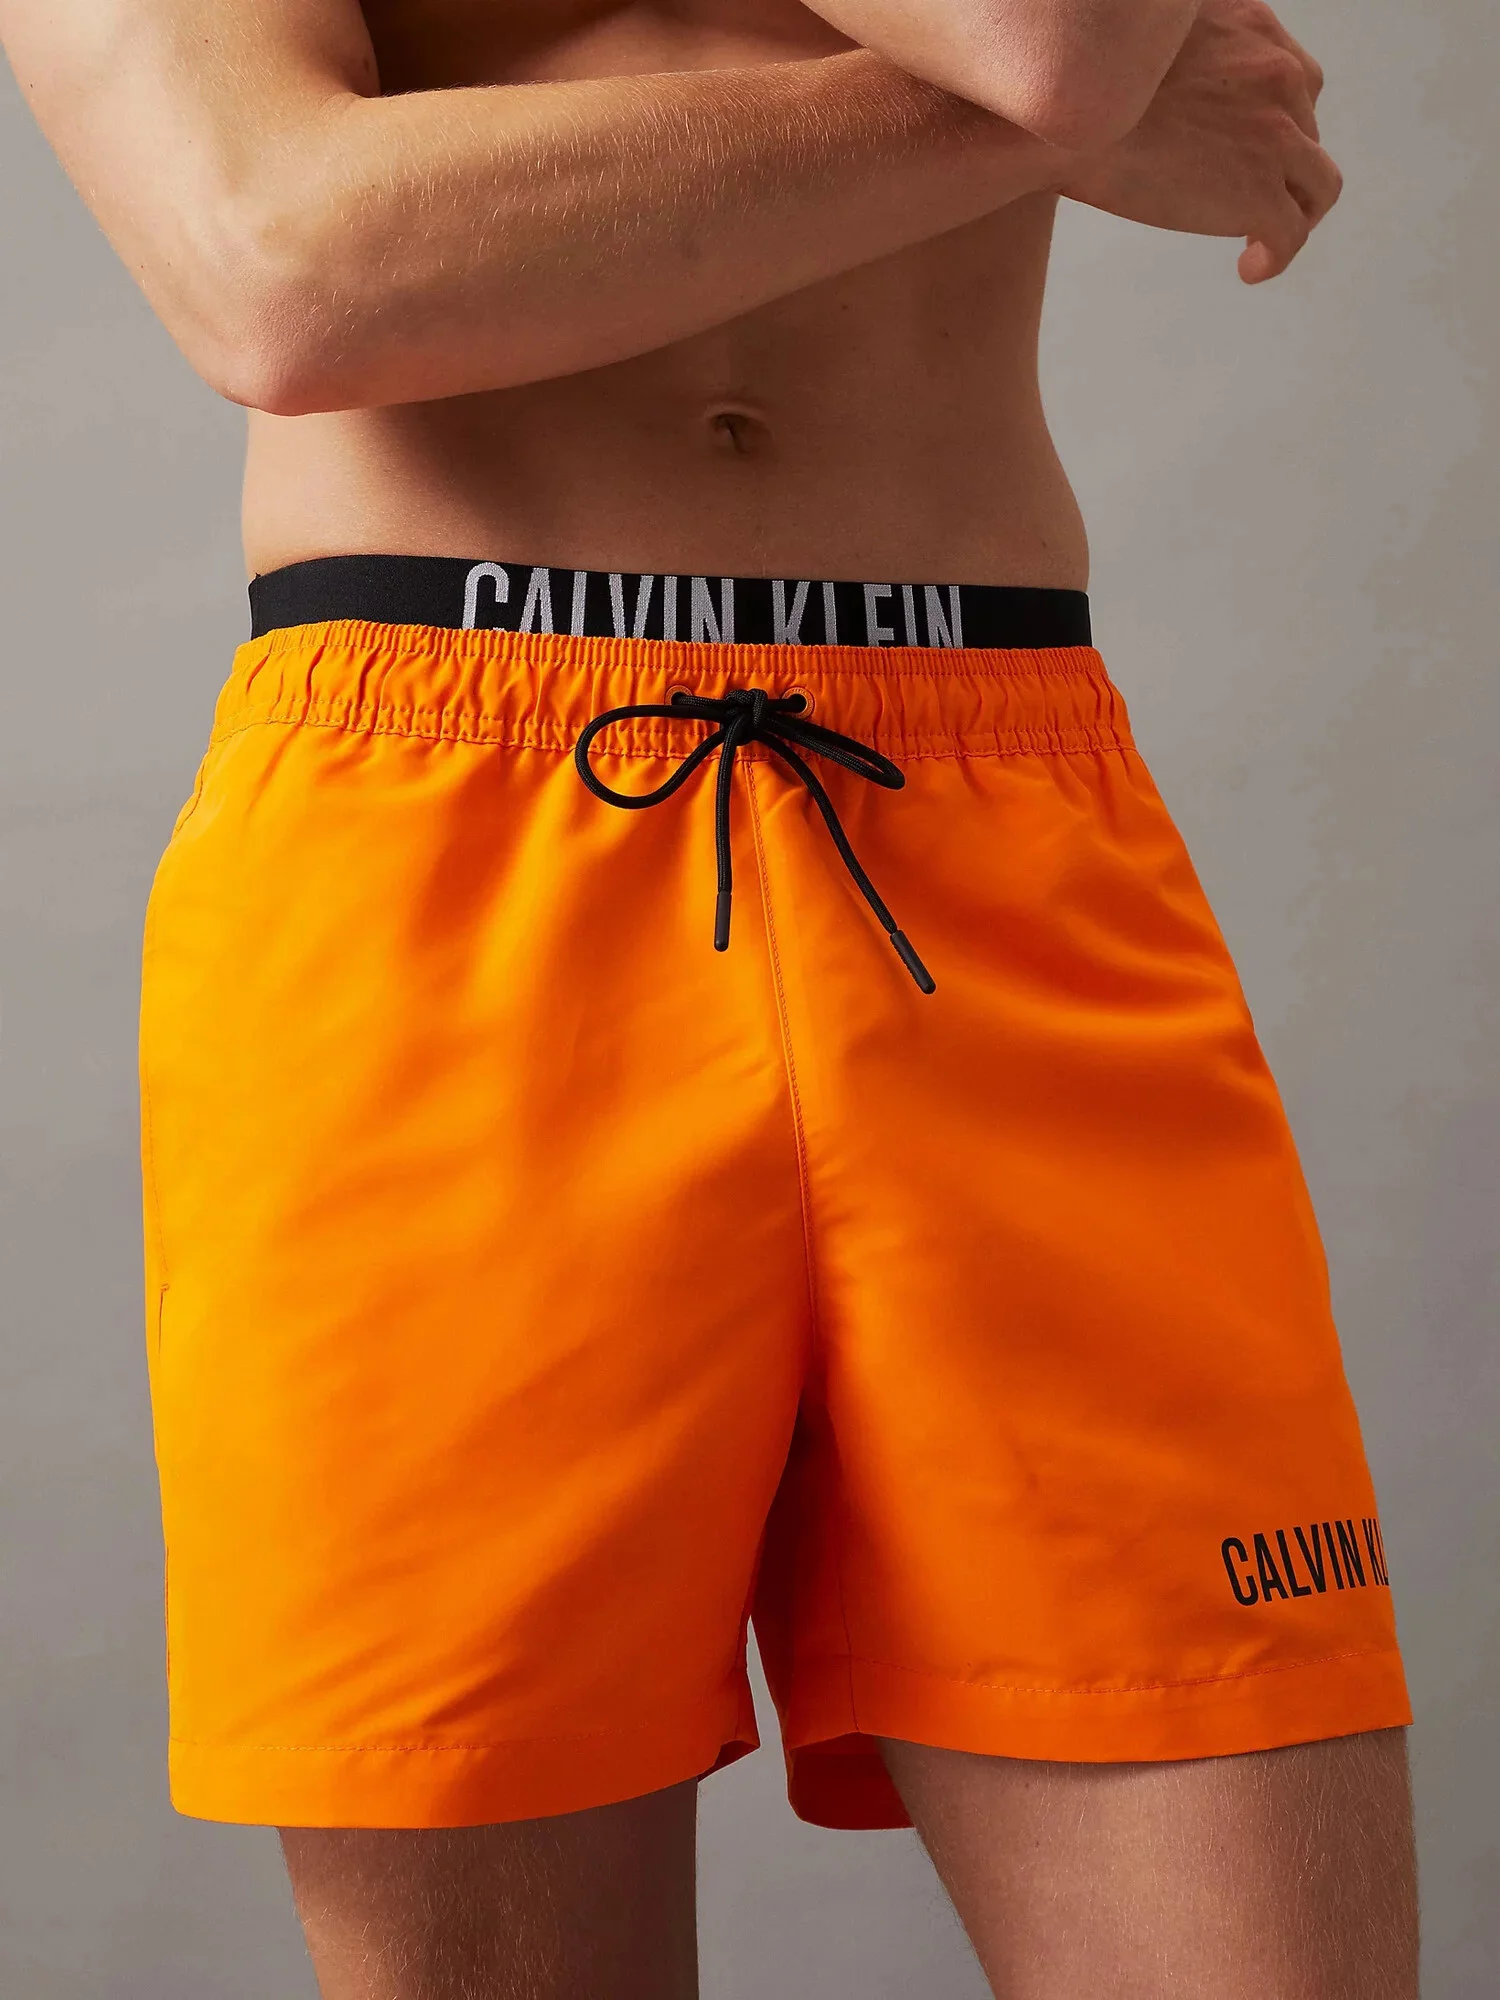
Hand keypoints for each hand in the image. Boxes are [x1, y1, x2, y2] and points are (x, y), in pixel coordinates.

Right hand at [1058, 0, 1341, 282]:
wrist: (1070, 116)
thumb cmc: (1083, 83)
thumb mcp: (1148, 38)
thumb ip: (1180, 50)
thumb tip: (1169, 83)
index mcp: (1254, 29)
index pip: (1297, 80)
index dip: (1278, 122)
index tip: (1250, 151)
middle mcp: (1278, 74)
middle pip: (1307, 132)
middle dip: (1281, 168)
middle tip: (1243, 199)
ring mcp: (1275, 137)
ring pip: (1317, 185)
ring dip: (1294, 212)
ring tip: (1258, 239)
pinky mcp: (1258, 194)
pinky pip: (1290, 235)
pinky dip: (1275, 256)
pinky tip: (1249, 269)